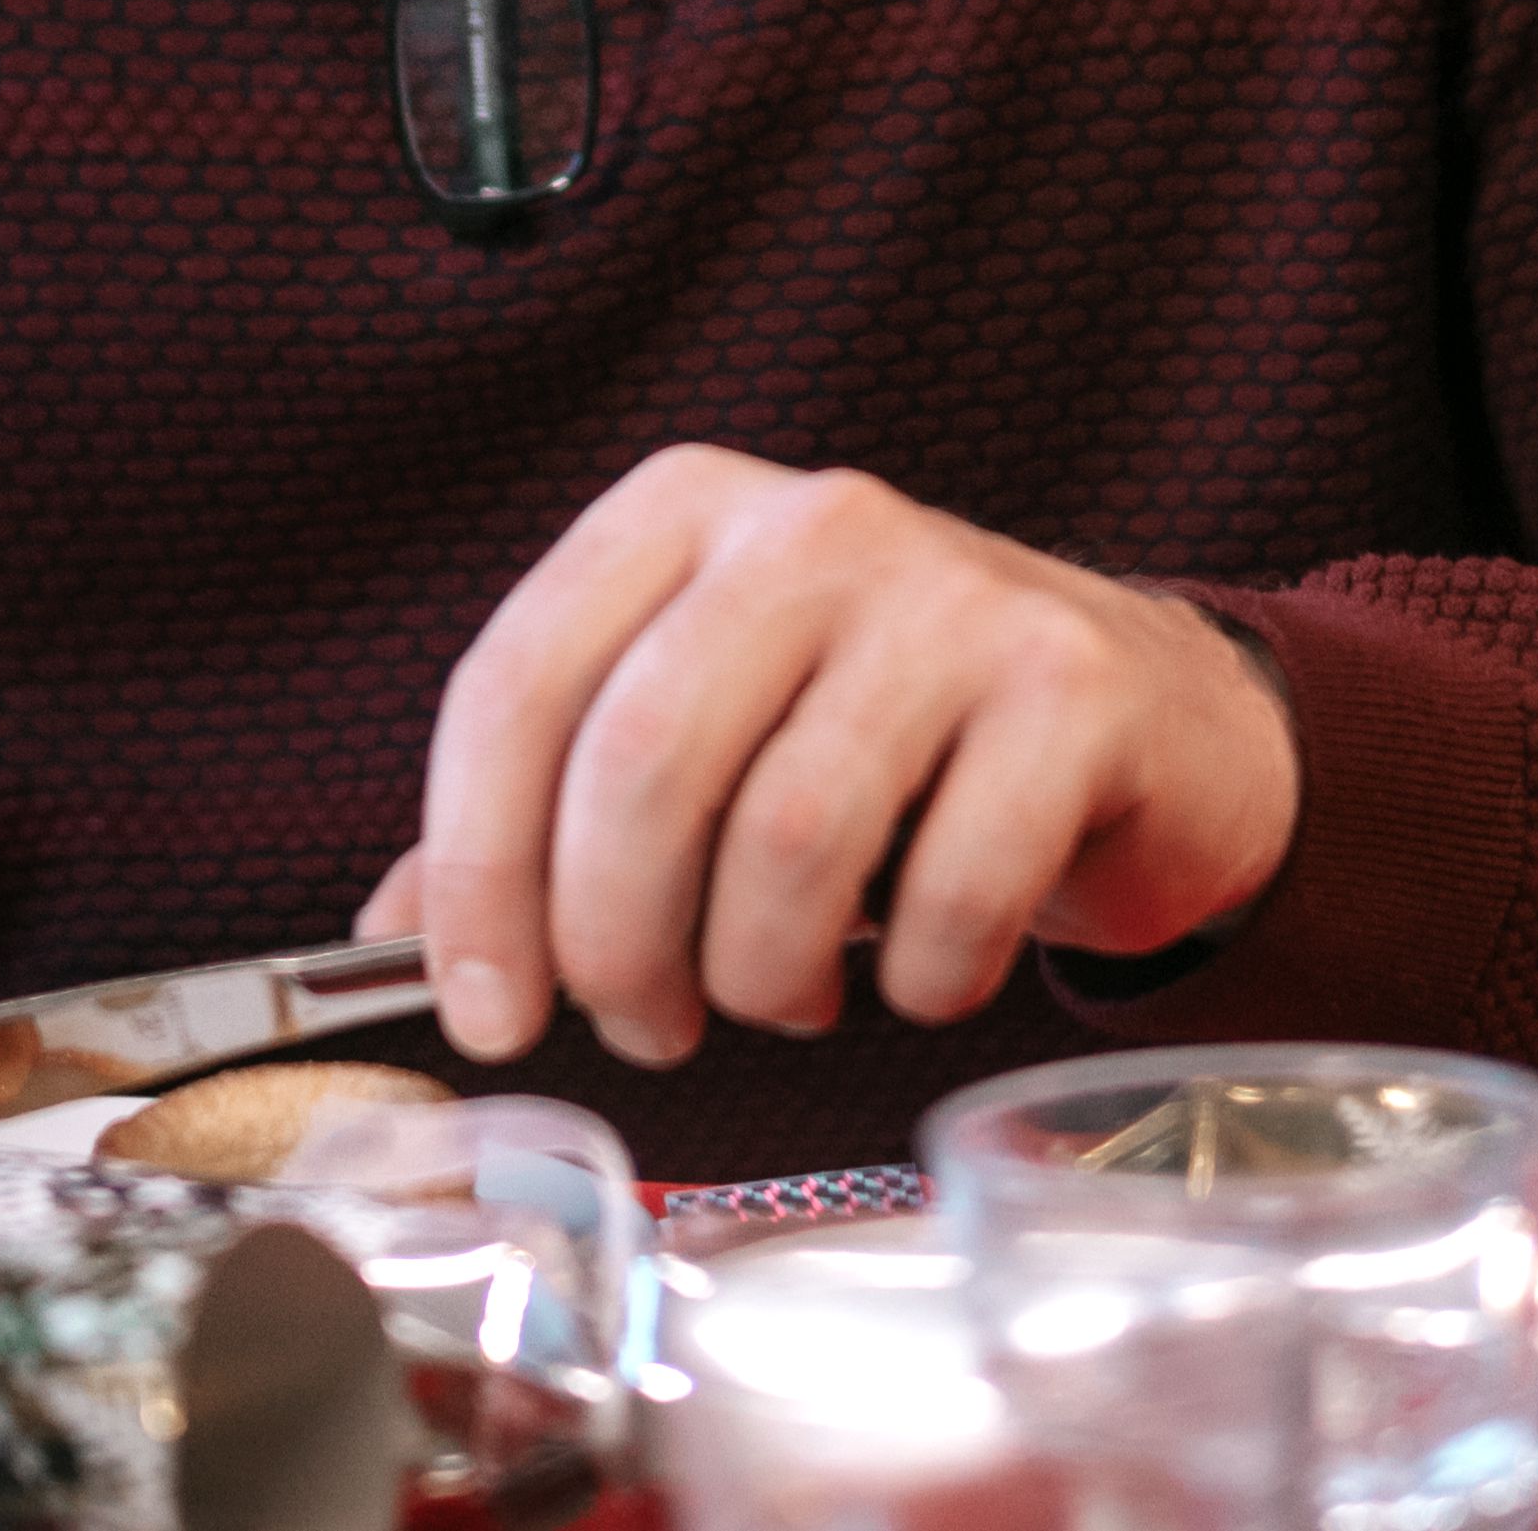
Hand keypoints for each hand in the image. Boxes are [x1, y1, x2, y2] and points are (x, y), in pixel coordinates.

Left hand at [365, 448, 1297, 1071]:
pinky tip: (922, 971)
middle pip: (641, 763)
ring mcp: (951, 593)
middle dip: (615, 943)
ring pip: (789, 834)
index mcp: (679, 512)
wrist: (1141, 718)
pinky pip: (954, 884)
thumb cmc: (885, 743)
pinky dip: (919, 976)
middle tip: (642, 1024)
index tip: (483, 1008)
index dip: (476, 868)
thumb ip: (548, 814)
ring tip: (775, 997)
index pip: (517, 685)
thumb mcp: (704, 739)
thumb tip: (396, 932)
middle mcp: (809, 522)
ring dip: (760, 974)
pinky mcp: (1071, 685)